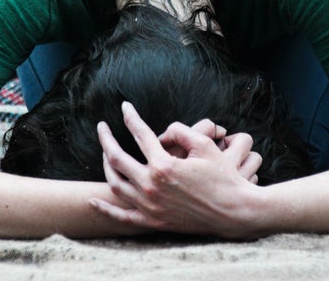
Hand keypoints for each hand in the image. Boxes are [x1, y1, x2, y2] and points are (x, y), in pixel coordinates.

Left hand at [90, 102, 260, 237]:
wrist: (235, 211)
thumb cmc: (223, 176)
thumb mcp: (205, 145)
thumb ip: (180, 131)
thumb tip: (162, 132)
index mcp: (163, 165)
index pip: (140, 134)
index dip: (131, 117)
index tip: (124, 107)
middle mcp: (151, 186)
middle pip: (117, 158)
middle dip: (106, 139)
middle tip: (101, 128)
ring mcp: (150, 207)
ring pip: (116, 184)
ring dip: (106, 167)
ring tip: (106, 154)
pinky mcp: (154, 222)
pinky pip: (122, 217)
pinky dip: (105, 209)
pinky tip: (93, 201)